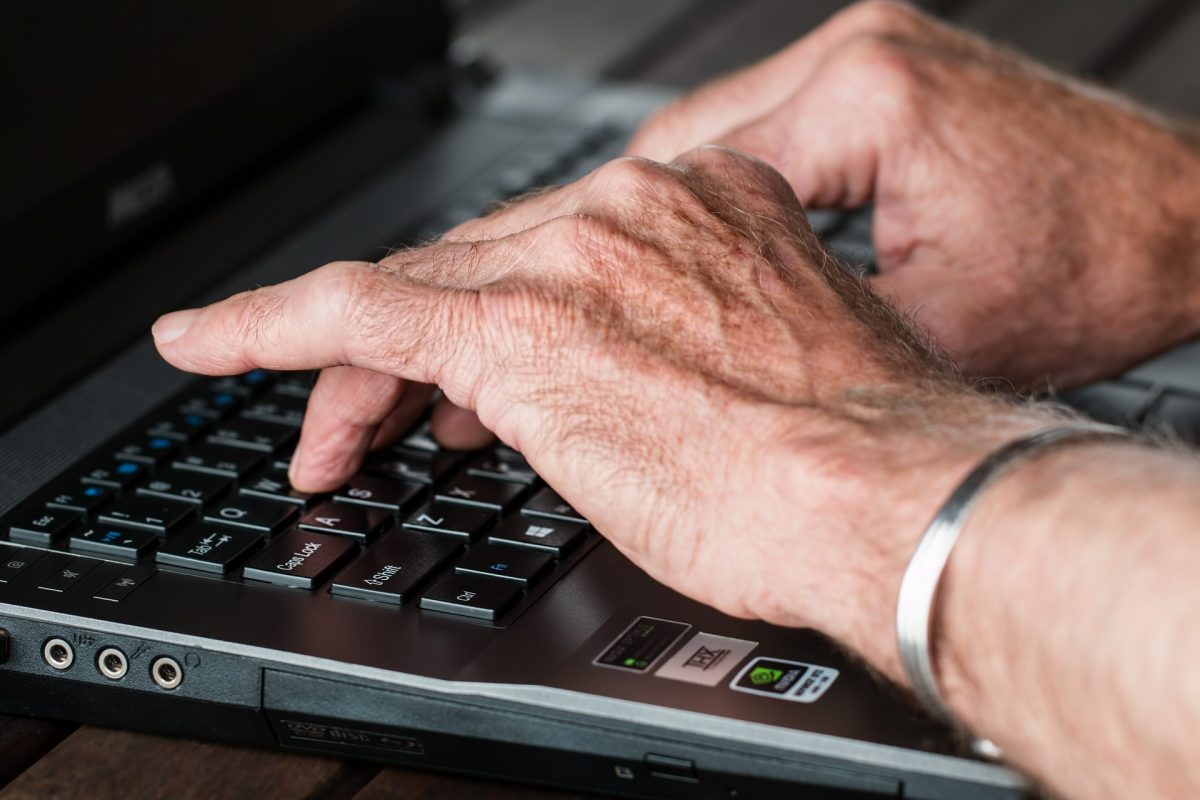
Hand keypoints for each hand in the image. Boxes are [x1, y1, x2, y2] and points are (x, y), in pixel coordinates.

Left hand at [152, 147, 1044, 672]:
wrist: (884, 490)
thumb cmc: (850, 457)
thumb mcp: (765, 379)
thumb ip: (688, 353)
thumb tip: (637, 390)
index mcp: (702, 212)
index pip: (557, 252)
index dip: (497, 315)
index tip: (465, 367)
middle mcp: (629, 214)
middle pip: (475, 268)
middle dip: (416, 355)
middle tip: (377, 419)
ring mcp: (567, 260)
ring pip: (415, 293)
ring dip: (352, 368)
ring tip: (323, 431)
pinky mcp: (510, 323)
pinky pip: (354, 311)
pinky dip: (270, 328)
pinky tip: (212, 344)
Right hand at [627, 0, 1199, 388]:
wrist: (1186, 224)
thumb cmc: (1096, 271)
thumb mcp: (932, 333)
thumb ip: (807, 334)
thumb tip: (708, 365)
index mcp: (863, 100)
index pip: (682, 173)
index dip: (614, 246)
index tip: (566, 293)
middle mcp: (855, 54)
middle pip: (680, 139)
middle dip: (621, 222)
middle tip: (573, 290)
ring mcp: (869, 53)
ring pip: (713, 130)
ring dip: (666, 204)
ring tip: (622, 278)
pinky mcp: (883, 74)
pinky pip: (766, 128)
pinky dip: (725, 186)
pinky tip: (700, 244)